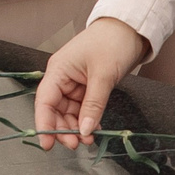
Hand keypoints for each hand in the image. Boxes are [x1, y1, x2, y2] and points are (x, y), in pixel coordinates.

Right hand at [31, 18, 149, 149]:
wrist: (130, 29)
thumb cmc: (112, 42)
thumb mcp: (102, 75)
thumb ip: (93, 105)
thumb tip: (84, 129)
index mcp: (58, 70)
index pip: (44, 101)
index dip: (44, 124)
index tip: (47, 144)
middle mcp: (62, 78)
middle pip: (54, 110)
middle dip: (63, 129)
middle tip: (76, 144)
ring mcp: (75, 83)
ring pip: (69, 113)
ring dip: (77, 128)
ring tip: (88, 139)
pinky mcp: (87, 87)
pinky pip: (82, 109)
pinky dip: (87, 121)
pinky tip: (95, 129)